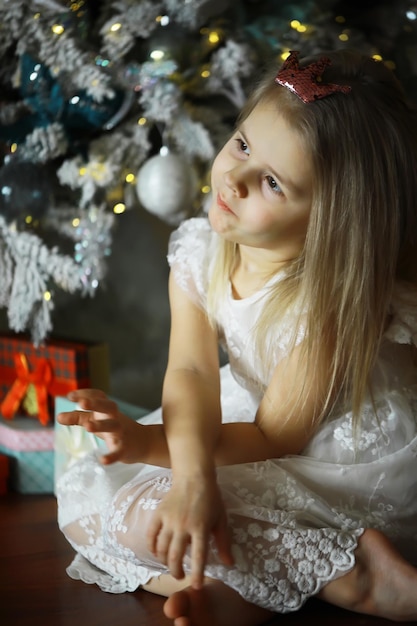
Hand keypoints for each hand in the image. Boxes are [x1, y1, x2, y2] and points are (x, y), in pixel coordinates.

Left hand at [57, 389, 143, 463]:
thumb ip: (78, 417)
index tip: (70, 396)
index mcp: (108, 409)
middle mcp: (115, 417)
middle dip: (96, 404)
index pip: (99, 396)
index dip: (86, 393)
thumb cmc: (115, 428)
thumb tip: (58, 417)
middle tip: (82, 403)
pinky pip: (119, 452)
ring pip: (113, 426)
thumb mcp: (97, 420)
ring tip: (87, 427)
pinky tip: (102, 461)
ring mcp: (121, 432)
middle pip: (108, 407)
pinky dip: (111, 456)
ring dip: (100, 425)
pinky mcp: (125, 449)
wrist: (143, 442)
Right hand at [146, 474, 233, 588]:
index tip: (196, 586)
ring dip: (165, 562)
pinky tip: (157, 553)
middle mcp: (183, 525)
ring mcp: (169, 520)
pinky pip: (151, 535)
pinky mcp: (159, 514)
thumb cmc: (211, 499)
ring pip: (162, 548)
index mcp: (201, 528)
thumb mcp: (221, 520)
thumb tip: (229, 564)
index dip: (197, 574)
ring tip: (170, 565)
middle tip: (180, 576)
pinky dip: (152, 547)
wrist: (194, 477)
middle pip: (176, 556)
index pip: (198, 556)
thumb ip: (223, 542)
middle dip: (176, 572)